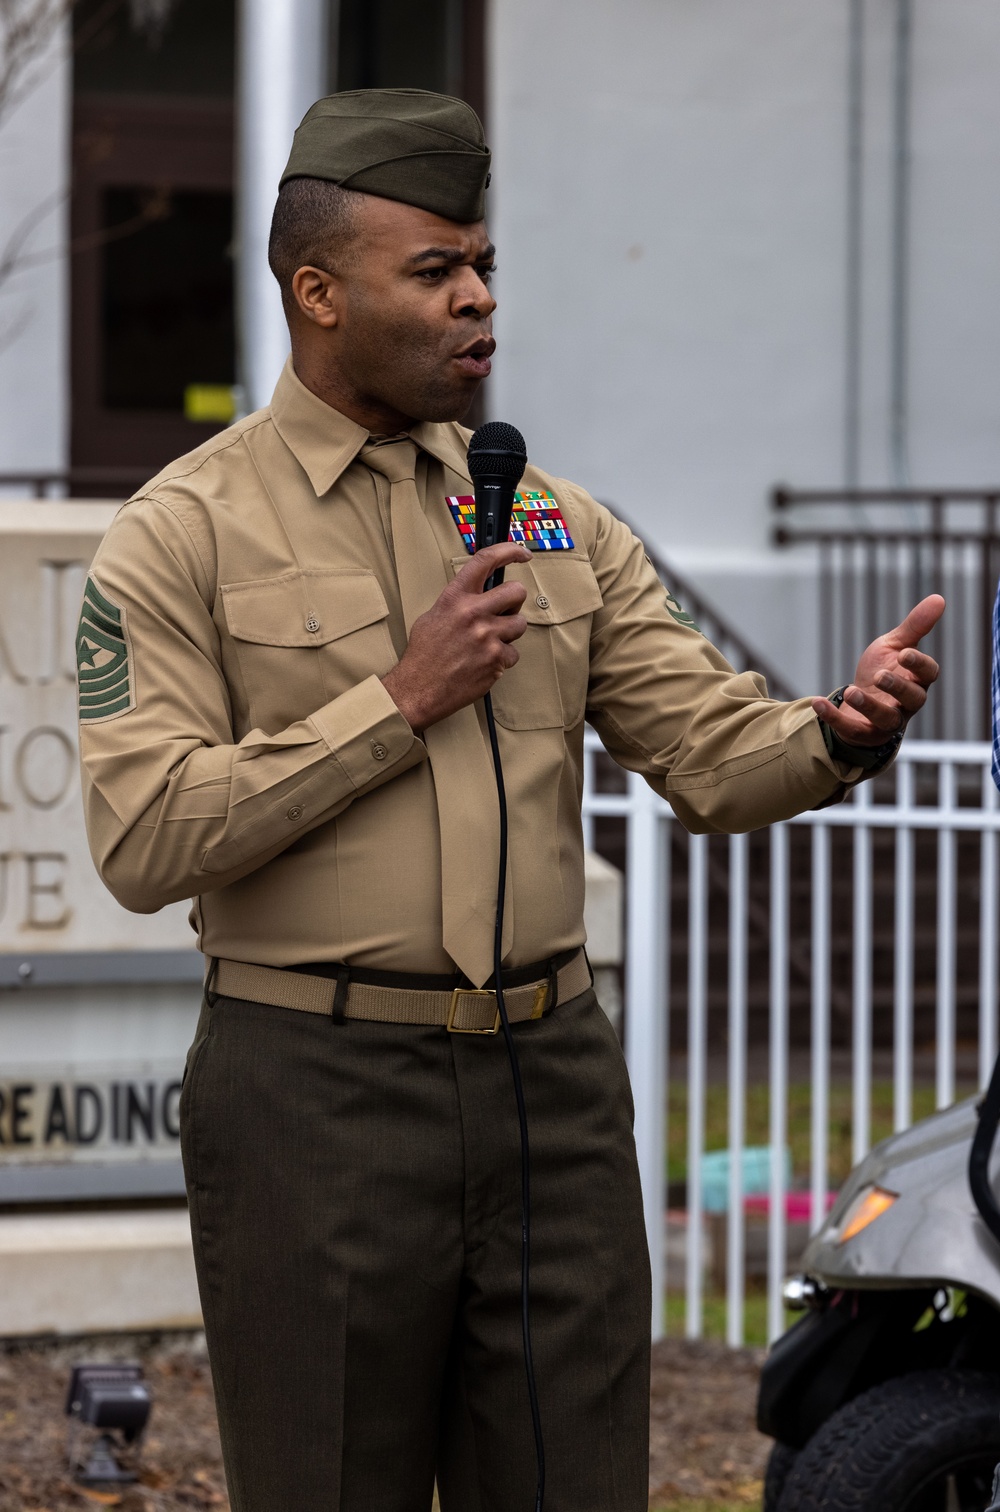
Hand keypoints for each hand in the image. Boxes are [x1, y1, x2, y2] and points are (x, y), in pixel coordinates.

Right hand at [382, 542, 530, 732]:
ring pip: (520, 625)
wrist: (418, 689)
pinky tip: (484, 663)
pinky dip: (502, 659)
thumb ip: (458, 602)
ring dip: (509, 633)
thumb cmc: (424, 655)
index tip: (522, 553)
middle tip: (503, 611)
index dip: (509, 551)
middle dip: (514, 601)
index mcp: (455, 598)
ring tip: (488, 643)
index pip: (486, 561)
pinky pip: (513, 654)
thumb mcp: (433, 616)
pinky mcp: (496, 660)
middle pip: (517, 592)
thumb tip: (479, 594)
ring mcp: (487, 637)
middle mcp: (473, 613)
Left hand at [811, 594, 944, 747]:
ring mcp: (887, 721)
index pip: (929, 674)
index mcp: (917, 679)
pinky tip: (818, 702)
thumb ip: (914, 626)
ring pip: (887, 720)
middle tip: (879, 675)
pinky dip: (834, 718)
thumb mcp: (894, 646)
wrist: (856, 700)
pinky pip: (852, 730)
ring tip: (850, 691)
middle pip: (913, 699)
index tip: (904, 654)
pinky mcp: (864, 734)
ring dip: (869, 706)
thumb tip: (939, 598)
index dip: (919, 665)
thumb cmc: (882, 670)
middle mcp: (907, 703)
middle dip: (897, 687)